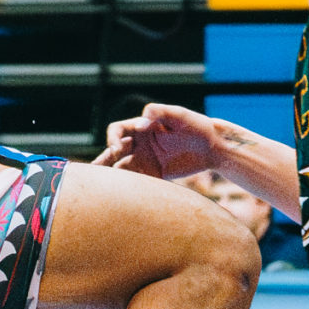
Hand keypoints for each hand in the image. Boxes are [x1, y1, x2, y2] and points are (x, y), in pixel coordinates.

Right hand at [96, 103, 227, 179]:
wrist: (214, 147)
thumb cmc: (196, 126)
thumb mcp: (179, 115)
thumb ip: (159, 112)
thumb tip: (141, 119)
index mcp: (142, 127)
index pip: (118, 131)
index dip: (114, 138)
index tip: (119, 147)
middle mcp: (140, 144)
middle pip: (115, 152)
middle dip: (104, 160)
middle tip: (94, 171)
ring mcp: (146, 160)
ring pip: (122, 169)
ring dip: (113, 177)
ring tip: (103, 188)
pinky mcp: (154, 175)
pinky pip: (138, 182)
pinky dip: (129, 188)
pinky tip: (123, 195)